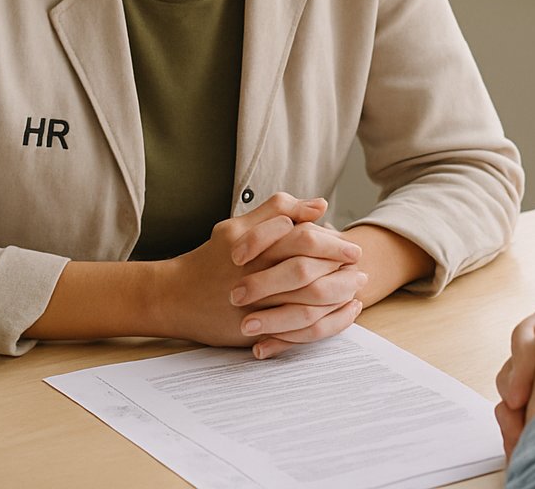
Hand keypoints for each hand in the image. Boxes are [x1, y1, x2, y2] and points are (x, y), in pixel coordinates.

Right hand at [163, 193, 356, 349]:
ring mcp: (253, 305)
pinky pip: (297, 330)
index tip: (352, 246)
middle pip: (308, 270)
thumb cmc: (211, 257)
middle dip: (339, 270)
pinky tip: (338, 314)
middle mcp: (253, 274)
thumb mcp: (239, 225)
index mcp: (252, 244)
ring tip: (355, 290)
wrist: (175, 297)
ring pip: (305, 302)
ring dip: (336, 296)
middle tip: (359, 268)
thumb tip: (321, 205)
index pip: (303, 238)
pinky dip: (323, 323)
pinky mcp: (253, 329)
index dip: (332, 242)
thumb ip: (278, 210)